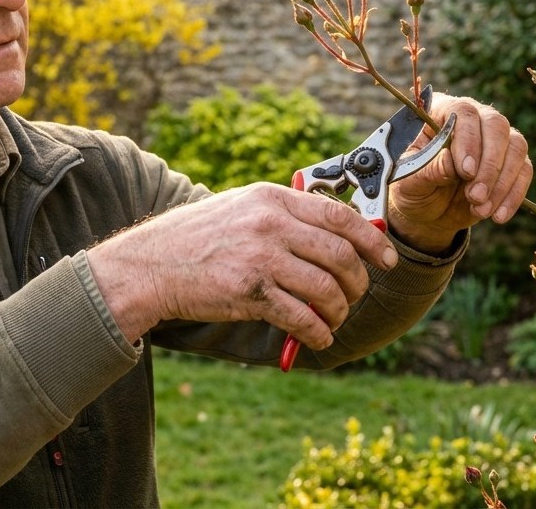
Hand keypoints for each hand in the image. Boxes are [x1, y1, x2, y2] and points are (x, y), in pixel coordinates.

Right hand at [85, 183, 396, 347]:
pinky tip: (319, 336)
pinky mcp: (250, 293)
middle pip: (341, 255)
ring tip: (334, 319)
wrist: (150, 265)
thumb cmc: (196, 239)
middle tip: (355, 296)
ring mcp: (260, 258)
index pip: (339, 216)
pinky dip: (318, 332)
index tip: (385, 259)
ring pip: (327, 288)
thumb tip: (334, 235)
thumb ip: (284, 216)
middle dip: (358, 282)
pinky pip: (302, 317)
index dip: (371, 240)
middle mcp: (270, 224)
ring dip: (339, 311)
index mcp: (272, 199)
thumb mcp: (241, 209)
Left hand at [387, 95, 532, 252]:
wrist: (429, 210)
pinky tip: (498, 216)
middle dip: (489, 165)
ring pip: (515, 147)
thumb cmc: (413, 188)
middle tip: (475, 196)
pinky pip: (524, 171)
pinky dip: (514, 195)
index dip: (468, 140)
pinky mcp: (512, 162)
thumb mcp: (409, 183)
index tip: (465, 172)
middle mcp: (474, 119)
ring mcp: (496, 139)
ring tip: (480, 209)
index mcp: (441, 112)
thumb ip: (426, 171)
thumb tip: (449, 161)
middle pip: (495, 125)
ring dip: (501, 182)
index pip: (463, 113)